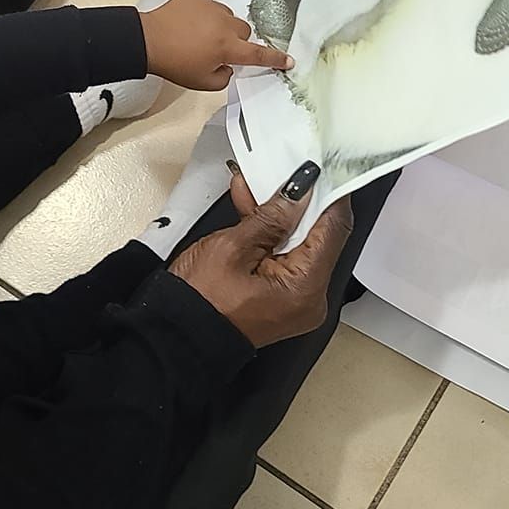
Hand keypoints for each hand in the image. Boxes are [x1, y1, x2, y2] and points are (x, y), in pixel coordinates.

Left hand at [141, 0, 291, 90]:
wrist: (147, 41)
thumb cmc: (175, 64)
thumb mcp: (203, 82)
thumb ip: (224, 77)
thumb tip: (229, 65)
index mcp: (228, 47)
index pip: (258, 54)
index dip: (275, 59)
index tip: (289, 60)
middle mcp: (224, 24)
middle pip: (244, 31)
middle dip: (236, 41)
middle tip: (218, 50)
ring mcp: (211, 6)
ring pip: (228, 17)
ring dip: (221, 26)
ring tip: (200, 35)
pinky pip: (210, 4)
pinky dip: (205, 13)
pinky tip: (191, 22)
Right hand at [169, 167, 352, 348]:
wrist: (175, 338)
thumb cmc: (197, 303)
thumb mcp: (232, 248)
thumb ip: (272, 216)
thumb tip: (299, 191)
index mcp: (305, 289)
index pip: (333, 229)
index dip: (327, 194)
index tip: (316, 169)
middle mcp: (309, 298)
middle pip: (318, 236)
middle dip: (296, 201)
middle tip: (279, 172)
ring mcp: (296, 300)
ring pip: (299, 244)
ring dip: (279, 216)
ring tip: (252, 188)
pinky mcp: (281, 298)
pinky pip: (284, 258)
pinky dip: (270, 236)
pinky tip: (251, 210)